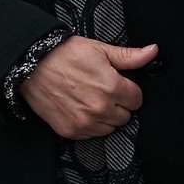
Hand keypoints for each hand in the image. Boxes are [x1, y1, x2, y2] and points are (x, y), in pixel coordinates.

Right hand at [18, 37, 156, 139]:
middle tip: (100, 89)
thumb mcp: (98, 49)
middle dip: (117, 103)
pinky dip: (89, 124)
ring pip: (110, 127)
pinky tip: (79, 107)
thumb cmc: (64, 54)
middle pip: (125, 115)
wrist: (30, 64)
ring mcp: (85, 122)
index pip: (137, 99)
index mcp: (112, 86)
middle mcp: (101, 108)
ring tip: (88, 98)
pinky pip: (92, 134)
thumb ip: (128, 56)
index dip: (127, 90)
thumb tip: (152, 52)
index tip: (116, 83)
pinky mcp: (71, 131)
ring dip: (104, 116)